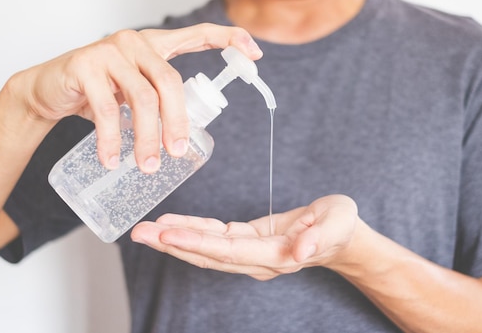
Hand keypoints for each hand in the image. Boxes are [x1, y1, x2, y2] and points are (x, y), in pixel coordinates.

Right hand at [8, 23, 262, 170]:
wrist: (47, 89)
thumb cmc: (97, 92)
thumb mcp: (133, 92)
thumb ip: (158, 101)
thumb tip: (187, 141)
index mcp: (153, 45)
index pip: (197, 34)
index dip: (228, 40)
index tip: (254, 53)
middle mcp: (134, 42)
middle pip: (169, 82)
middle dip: (177, 122)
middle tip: (176, 154)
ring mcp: (108, 51)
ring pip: (140, 98)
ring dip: (147, 138)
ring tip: (146, 166)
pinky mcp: (83, 66)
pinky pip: (106, 110)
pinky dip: (112, 139)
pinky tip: (111, 159)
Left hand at [131, 194, 358, 280]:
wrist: (341, 239)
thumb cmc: (340, 226)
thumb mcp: (338, 223)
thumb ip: (319, 236)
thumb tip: (300, 251)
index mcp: (277, 254)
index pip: (228, 249)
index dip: (197, 241)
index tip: (168, 232)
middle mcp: (257, 259)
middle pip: (207, 254)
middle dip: (172, 243)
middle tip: (140, 233)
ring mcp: (249, 253)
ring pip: (204, 249)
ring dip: (173, 239)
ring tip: (145, 230)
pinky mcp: (246, 241)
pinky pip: (212, 238)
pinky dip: (190, 230)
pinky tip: (171, 224)